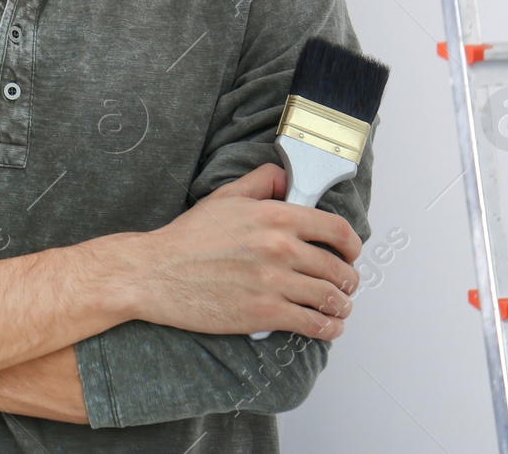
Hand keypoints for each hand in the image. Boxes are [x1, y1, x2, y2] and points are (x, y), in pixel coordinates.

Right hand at [116, 163, 360, 339]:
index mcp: (275, 216)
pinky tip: (327, 326)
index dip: (352, 244)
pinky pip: (313, 324)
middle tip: (346, 284)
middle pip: (338, 268)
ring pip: (331, 298)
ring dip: (342, 306)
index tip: (351, 252)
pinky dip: (328, 328)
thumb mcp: (224, 197)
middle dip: (349, 279)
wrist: (156, 273)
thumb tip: (285, 179)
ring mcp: (273, 283)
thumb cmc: (186, 238)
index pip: (336, 230)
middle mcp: (280, 248)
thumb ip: (260, 182)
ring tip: (340, 308)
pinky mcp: (264, 313)